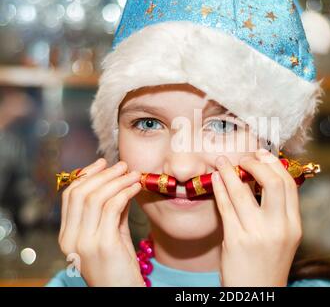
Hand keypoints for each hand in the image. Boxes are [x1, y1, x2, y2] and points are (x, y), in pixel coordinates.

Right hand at [58, 158, 144, 286]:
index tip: (104, 163)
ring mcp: (84, 242)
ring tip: (133, 173)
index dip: (87, 175)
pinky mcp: (103, 245)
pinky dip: (125, 192)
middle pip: (81, 192)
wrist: (122, 293)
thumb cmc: (119, 267)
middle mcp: (70, 238)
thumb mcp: (111, 234)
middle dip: (103, 174)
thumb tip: (120, 183)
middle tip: (123, 165)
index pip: (70, 195)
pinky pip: (112, 208)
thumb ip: (111, 211)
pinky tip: (136, 187)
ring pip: (96, 197)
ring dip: (117, 180)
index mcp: (66, 236)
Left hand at [212, 149, 301, 286]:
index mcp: (294, 225)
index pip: (289, 185)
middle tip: (244, 158)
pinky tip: (216, 180)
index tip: (262, 154)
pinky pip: (225, 206)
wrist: (257, 292)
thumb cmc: (267, 263)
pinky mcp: (235, 240)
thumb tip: (264, 179)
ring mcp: (257, 234)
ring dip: (230, 172)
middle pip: (273, 182)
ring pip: (242, 191)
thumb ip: (278, 211)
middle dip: (256, 164)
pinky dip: (220, 189)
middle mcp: (279, 228)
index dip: (275, 164)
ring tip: (222, 162)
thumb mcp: (283, 237)